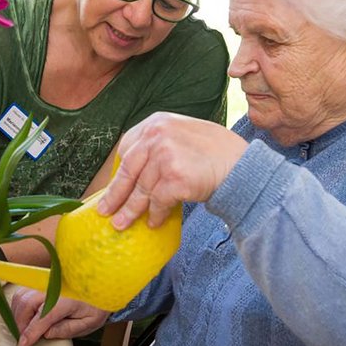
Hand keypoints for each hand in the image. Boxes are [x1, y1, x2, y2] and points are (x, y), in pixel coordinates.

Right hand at [11, 287, 109, 345]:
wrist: (100, 284)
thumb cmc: (95, 304)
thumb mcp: (88, 322)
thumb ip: (68, 329)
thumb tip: (46, 334)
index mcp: (69, 298)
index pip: (44, 315)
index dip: (31, 331)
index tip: (23, 343)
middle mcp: (54, 286)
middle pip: (27, 303)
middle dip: (21, 324)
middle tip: (23, 339)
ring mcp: (46, 280)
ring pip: (21, 296)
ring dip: (18, 314)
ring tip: (24, 329)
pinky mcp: (42, 279)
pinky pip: (23, 291)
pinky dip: (19, 305)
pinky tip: (25, 317)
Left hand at [97, 112, 246, 229]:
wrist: (241, 165)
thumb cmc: (215, 153)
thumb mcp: (183, 134)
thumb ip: (160, 144)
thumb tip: (136, 173)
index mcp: (157, 122)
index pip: (127, 148)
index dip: (119, 170)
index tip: (113, 186)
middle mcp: (157, 135)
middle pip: (128, 170)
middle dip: (115, 194)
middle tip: (104, 211)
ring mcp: (165, 156)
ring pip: (141, 189)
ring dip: (131, 210)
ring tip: (122, 224)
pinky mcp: (174, 178)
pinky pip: (157, 202)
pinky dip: (155, 215)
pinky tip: (154, 223)